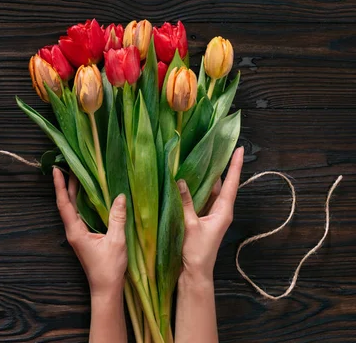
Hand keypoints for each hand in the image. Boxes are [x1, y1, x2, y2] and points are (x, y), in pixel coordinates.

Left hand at [52, 168, 127, 296]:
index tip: (56, 170)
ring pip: (72, 208)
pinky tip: (87, 195)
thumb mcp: (116, 241)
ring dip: (72, 192)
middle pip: (66, 203)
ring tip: (76, 174)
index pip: (64, 204)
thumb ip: (117, 218)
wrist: (106, 289)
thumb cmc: (109, 268)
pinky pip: (79, 214)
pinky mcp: (84, 237)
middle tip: (67, 165)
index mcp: (75, 231)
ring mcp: (77, 234)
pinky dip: (80, 201)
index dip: (60, 186)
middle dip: (66, 184)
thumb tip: (120, 196)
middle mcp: (73, 231)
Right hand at [177, 147, 243, 281]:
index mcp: (223, 211)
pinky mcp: (202, 218)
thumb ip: (185, 202)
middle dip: (220, 167)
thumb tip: (180, 181)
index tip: (239, 149)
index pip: (231, 183)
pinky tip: (189, 179)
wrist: (195, 272)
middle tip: (217, 148)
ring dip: (207, 177)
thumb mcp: (190, 224)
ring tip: (202, 158)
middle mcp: (220, 210)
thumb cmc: (196, 251)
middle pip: (222, 184)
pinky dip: (197, 189)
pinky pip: (202, 199)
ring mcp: (211, 214)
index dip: (235, 166)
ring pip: (211, 191)